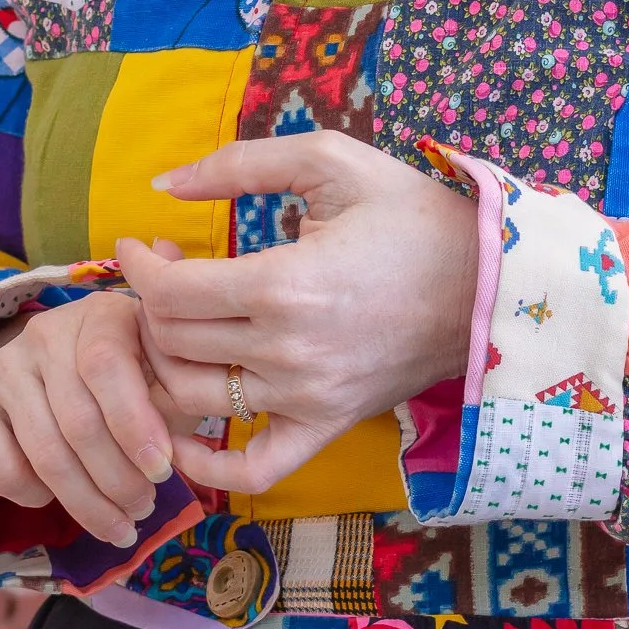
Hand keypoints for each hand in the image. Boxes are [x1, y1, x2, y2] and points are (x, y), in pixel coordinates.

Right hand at [0, 295, 172, 550]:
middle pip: (76, 419)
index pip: (106, 365)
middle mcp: (45, 331)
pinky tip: (57, 499)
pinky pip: (0, 466)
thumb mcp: (165, 376)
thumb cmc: (135, 373)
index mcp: (101, 314)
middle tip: (144, 511)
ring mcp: (3, 364)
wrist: (65, 361)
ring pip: (43, 452)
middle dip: (116, 480)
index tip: (162, 472)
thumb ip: (173, 404)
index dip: (133, 424)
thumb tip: (173, 455)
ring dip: (85, 502)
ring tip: (118, 525)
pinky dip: (33, 495)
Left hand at [121, 135, 477, 498]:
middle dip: (151, 301)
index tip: (142, 244)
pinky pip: (249, 467)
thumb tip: (162, 182)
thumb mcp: (332, 162)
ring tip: (181, 323)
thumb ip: (242, 164)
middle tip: (170, 270)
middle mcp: (289, 352)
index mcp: (285, 285)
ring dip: (163, 360)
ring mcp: (307, 398)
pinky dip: (204, 460)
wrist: (489, 282)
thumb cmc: (410, 214)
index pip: (170, 292)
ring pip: (190, 397)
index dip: (139, 265)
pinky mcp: (326, 426)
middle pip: (172, 341)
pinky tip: (182, 429)